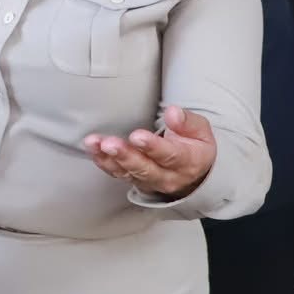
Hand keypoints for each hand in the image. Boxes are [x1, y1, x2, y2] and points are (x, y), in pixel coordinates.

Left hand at [83, 104, 216, 199]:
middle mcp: (168, 176)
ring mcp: (150, 181)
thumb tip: (173, 112)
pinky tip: (93, 149)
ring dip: (109, 158)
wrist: (195, 172)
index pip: (170, 156)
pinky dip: (104, 162)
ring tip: (95, 144)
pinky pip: (118, 174)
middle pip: (145, 168)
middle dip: (126, 155)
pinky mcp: (136, 181)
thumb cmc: (194, 145)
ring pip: (128, 172)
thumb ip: (187, 121)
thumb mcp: (200, 130)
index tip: (137, 136)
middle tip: (110, 143)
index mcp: (187, 162)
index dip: (153, 147)